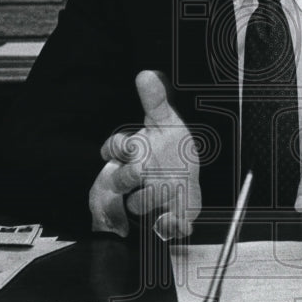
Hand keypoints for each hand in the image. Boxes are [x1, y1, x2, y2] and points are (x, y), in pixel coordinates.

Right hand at [89, 70, 200, 239]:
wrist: (188, 181)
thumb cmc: (172, 150)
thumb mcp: (166, 121)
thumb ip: (155, 99)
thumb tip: (145, 74)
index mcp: (132, 155)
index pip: (113, 149)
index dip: (119, 147)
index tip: (132, 144)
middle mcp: (134, 179)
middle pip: (122, 178)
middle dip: (133, 173)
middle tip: (146, 167)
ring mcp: (147, 200)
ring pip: (138, 204)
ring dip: (153, 196)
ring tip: (169, 185)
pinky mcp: (165, 220)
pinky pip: (164, 227)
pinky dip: (171, 225)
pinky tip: (177, 218)